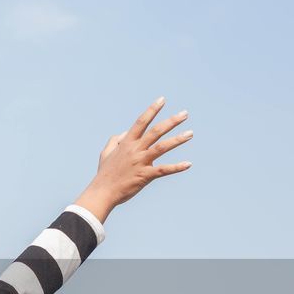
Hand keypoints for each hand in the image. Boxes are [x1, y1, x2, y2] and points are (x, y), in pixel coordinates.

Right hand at [75, 96, 192, 221]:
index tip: (162, 100)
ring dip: (177, 139)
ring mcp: (140, 162)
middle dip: (171, 121)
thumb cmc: (104, 174)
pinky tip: (188, 164)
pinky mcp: (145, 176)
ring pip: (162, 147)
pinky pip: (163, 170)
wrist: (102, 192)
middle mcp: (134, 150)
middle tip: (185, 114)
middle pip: (156, 131)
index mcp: (126, 143)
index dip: (152, 110)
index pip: (141, 122)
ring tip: (190, 133)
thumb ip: (114, 140)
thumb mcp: (105, 153)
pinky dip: (176, 167)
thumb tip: (124, 133)